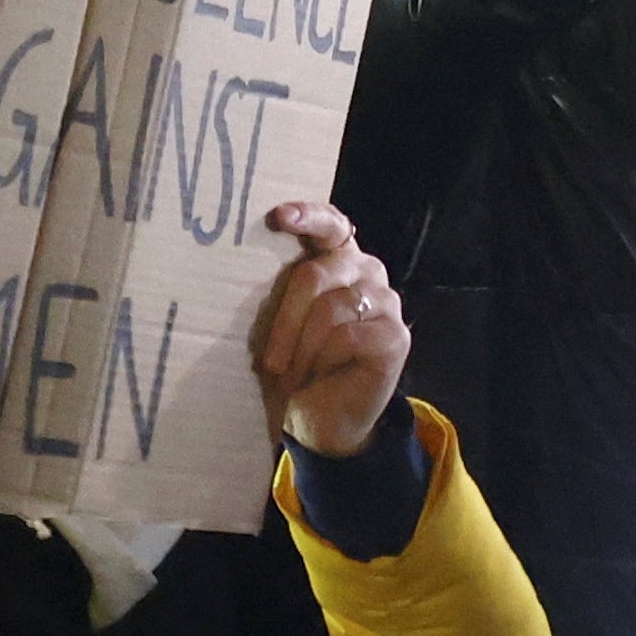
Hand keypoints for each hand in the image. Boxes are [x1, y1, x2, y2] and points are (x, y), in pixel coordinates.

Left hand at [249, 196, 406, 458]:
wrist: (322, 420)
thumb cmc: (293, 366)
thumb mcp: (279, 323)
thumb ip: (277, 287)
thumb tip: (240, 259)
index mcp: (338, 258)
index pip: (330, 223)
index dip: (307, 216)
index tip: (277, 217)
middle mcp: (367, 270)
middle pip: (316, 273)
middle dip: (285, 320)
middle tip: (268, 361)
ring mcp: (386, 301)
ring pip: (329, 309)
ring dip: (301, 349)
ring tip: (289, 375)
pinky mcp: (396, 335)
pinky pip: (348, 337)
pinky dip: (323, 361)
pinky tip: (317, 377)